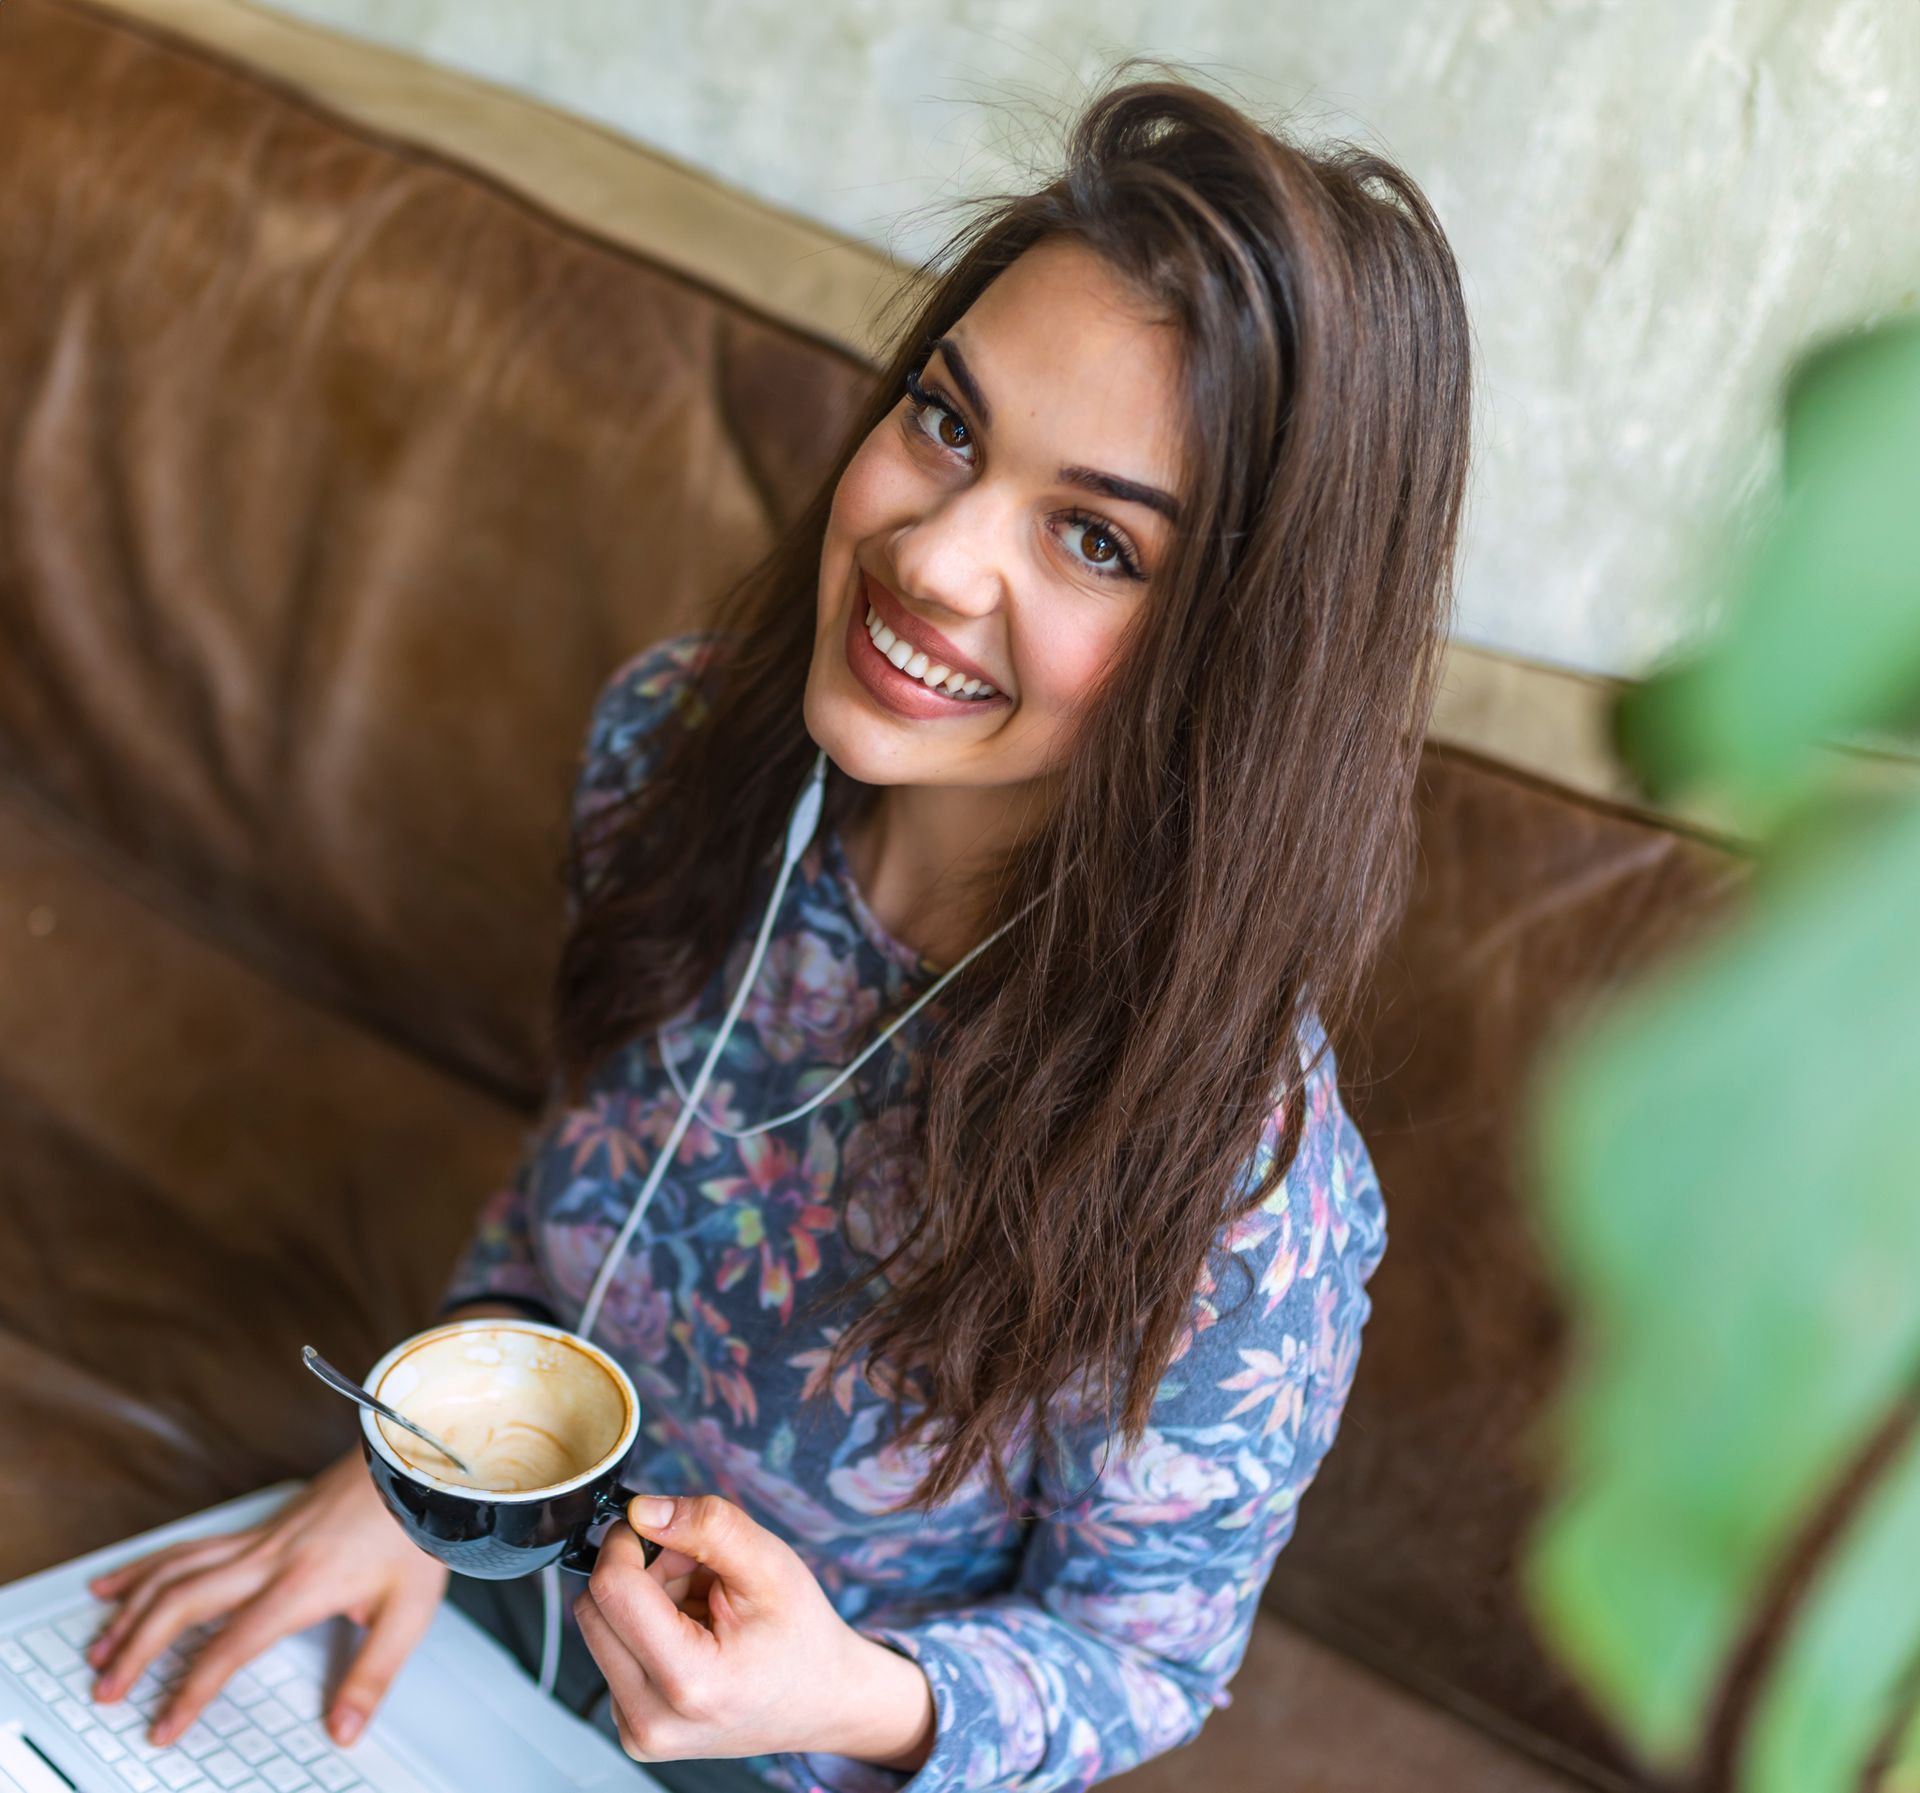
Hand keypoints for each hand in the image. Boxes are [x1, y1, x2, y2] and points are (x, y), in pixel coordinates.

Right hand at [85, 1449, 446, 1748]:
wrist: (417, 1464)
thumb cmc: (413, 1532)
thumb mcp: (409, 1611)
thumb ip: (372, 1675)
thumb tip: (344, 1730)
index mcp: (302, 1584)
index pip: (229, 1647)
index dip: (190, 1692)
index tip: (163, 1727)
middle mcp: (271, 1558)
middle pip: (183, 1603)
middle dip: (136, 1650)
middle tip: (105, 1691)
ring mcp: (261, 1537)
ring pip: (176, 1570)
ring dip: (131, 1609)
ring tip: (98, 1647)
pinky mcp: (262, 1526)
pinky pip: (190, 1545)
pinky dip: (146, 1565)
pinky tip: (116, 1581)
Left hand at [576, 1495, 934, 1771]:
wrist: (822, 1701)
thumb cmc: (802, 1637)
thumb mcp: (769, 1565)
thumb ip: (708, 1527)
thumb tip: (642, 1511)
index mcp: (689, 1682)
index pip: (612, 1591)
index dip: (625, 1543)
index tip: (655, 1525)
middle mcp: (651, 1720)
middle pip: (595, 1609)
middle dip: (641, 1572)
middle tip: (697, 1569)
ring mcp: (639, 1732)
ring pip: (601, 1628)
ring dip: (644, 1600)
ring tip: (703, 1604)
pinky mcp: (635, 1731)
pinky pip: (613, 1655)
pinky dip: (646, 1630)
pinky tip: (692, 1632)